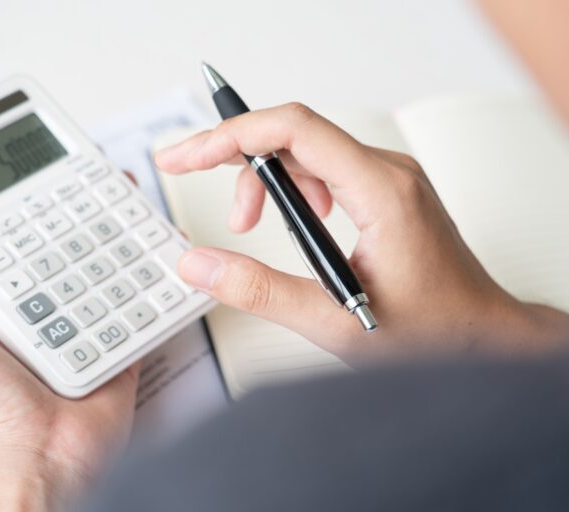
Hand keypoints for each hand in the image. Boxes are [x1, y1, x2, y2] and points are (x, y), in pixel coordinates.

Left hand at [0, 205, 139, 511]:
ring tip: (126, 199)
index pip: (3, 243)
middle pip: (58, 251)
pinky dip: (146, 280)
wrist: (32, 464)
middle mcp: (33, 314)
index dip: (15, 208)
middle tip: (92, 175)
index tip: (28, 173)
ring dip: (114, 238)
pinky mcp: (113, 346)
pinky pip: (133, 306)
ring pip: (99, 271)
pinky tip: (155, 248)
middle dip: (76, 215)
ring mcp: (76, 329)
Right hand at [155, 103, 568, 364]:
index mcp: (382, 191)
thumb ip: (260, 291)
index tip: (188, 155)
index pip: (294, 131)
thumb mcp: (334, 322)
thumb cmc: (433, 332)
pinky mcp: (385, 190)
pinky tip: (287, 220)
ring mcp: (389, 178)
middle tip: (190, 175)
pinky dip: (290, 188)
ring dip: (264, 178)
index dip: (231, 135)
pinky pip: (324, 167)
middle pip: (293, 134)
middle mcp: (388, 172)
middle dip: (235, 156)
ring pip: (306, 150)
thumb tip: (200, 264)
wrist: (483, 338)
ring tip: (245, 223)